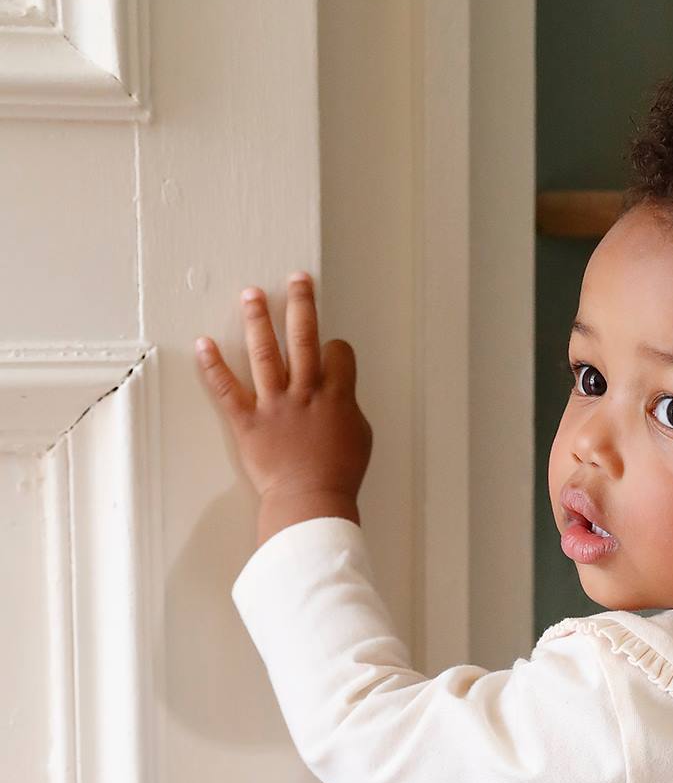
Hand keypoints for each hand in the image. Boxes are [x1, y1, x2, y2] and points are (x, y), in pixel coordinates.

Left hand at [195, 274, 372, 536]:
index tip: (331, 353)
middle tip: (297, 280)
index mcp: (338, 397)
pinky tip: (202, 343)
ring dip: (259, 320)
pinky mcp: (249, 422)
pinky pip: (227, 389)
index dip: (336, 350)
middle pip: (305, 338)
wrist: (311, 503)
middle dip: (302, 304)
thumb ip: (347, 408)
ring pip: (266, 353)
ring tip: (252, 294)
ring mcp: (276, 405)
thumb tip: (338, 394)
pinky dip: (213, 366)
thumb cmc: (338, 476)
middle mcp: (306, 393)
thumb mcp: (359, 438)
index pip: (338, 353)